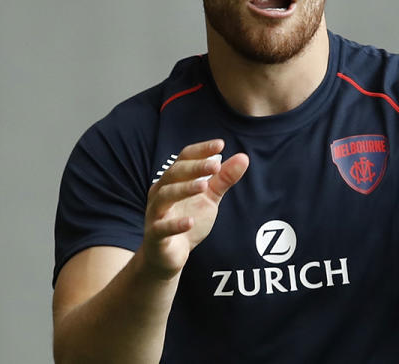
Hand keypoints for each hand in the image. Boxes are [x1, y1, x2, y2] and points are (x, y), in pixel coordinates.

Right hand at [140, 139, 248, 279]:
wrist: (169, 255)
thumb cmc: (188, 219)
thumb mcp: (210, 198)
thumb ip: (224, 179)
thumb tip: (243, 157)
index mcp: (173, 180)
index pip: (184, 158)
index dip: (201, 150)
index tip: (221, 144)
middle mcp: (161, 192)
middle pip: (174, 173)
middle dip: (195, 168)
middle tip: (216, 165)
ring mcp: (156, 213)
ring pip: (165, 196)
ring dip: (184, 189)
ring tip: (204, 186)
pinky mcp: (155, 236)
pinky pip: (162, 228)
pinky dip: (175, 224)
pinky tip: (191, 221)